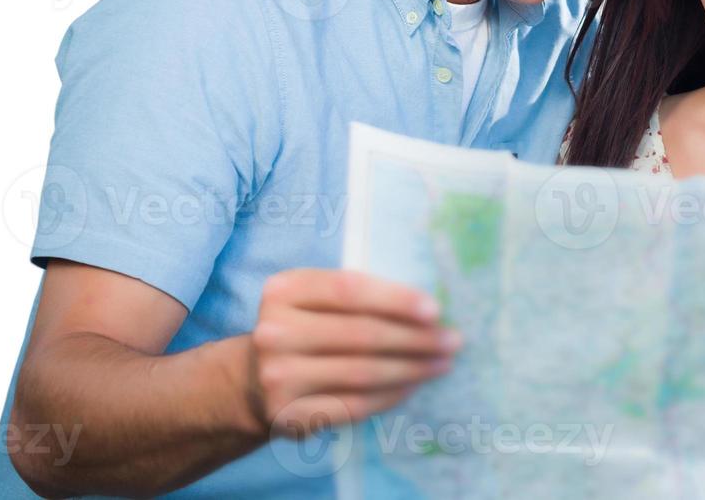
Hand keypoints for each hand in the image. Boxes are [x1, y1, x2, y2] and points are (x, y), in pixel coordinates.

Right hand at [245, 268, 459, 439]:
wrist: (252, 380)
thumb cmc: (304, 328)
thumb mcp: (315, 299)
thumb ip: (357, 296)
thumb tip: (428, 309)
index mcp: (284, 290)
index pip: (349, 289)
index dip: (396, 299)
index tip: (435, 311)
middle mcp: (274, 331)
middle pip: (361, 334)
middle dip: (415, 338)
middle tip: (452, 340)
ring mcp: (277, 376)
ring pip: (362, 372)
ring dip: (411, 368)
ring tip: (441, 364)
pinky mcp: (287, 414)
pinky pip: (353, 405)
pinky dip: (390, 396)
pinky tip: (412, 386)